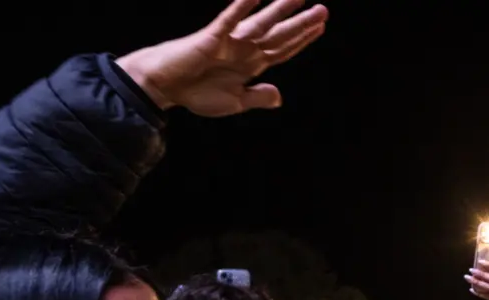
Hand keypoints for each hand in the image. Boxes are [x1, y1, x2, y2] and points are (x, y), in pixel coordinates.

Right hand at [115, 0, 327, 115]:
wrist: (165, 87)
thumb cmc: (195, 92)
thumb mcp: (234, 102)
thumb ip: (257, 97)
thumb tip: (279, 97)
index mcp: (251, 65)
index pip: (282, 49)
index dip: (302, 39)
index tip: (320, 27)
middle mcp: (244, 49)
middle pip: (279, 34)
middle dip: (301, 23)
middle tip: (324, 10)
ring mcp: (230, 42)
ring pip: (262, 23)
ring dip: (281, 10)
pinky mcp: (212, 37)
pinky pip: (230, 19)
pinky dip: (242, 7)